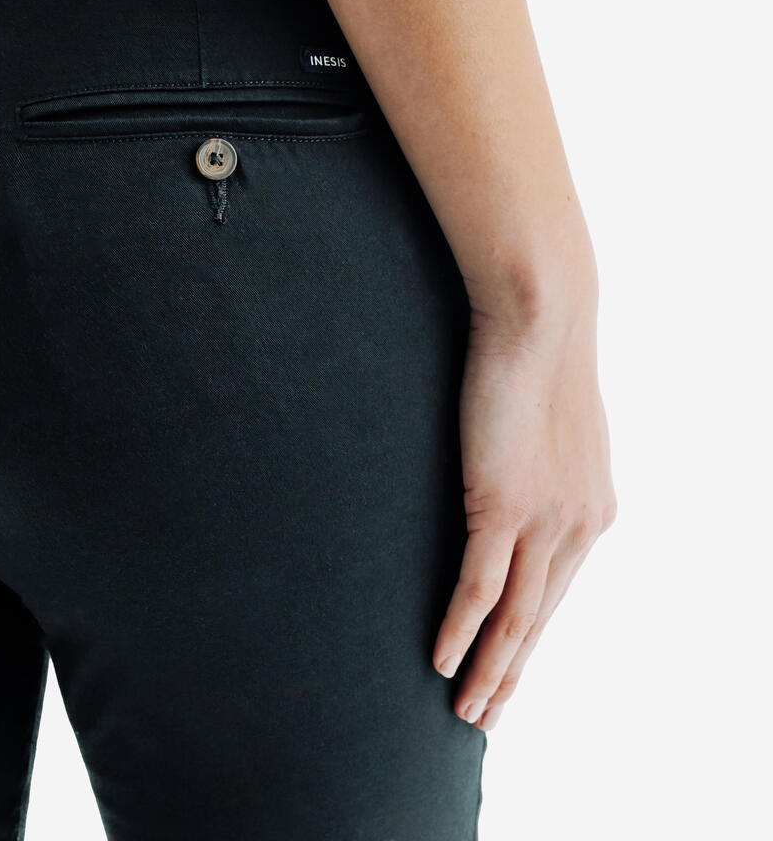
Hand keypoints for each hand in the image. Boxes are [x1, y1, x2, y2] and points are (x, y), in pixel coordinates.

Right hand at [431, 300, 616, 730]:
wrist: (541, 316)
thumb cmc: (538, 359)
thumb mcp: (552, 427)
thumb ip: (544, 467)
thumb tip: (516, 477)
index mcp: (591, 511)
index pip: (559, 594)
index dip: (534, 641)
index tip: (513, 671)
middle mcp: (577, 527)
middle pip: (542, 619)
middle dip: (515, 673)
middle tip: (488, 716)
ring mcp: (544, 520)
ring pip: (517, 617)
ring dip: (491, 669)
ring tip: (467, 711)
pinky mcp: (502, 504)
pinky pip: (479, 585)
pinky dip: (460, 629)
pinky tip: (440, 660)